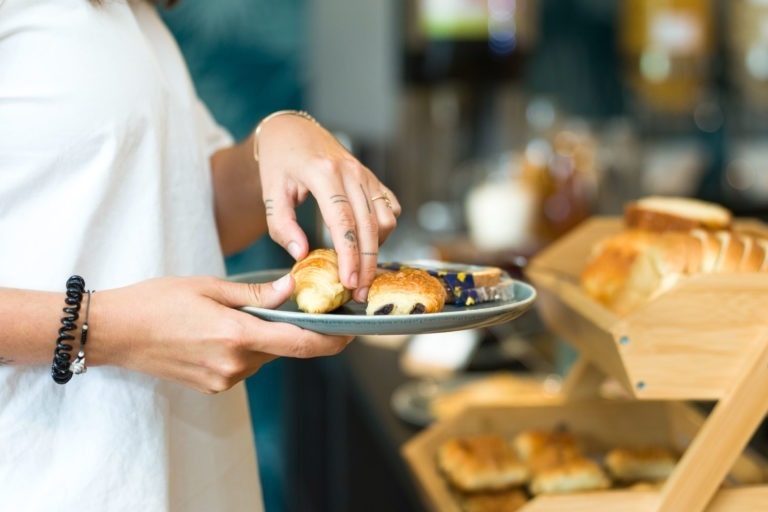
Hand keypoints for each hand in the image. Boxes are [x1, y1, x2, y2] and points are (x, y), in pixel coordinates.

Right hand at [88, 274, 352, 393]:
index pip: (299, 343)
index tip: (351, 333)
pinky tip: (218, 331)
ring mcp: (222, 380)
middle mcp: (234, 365)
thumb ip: (254, 294)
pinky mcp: (211, 386)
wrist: (114, 332)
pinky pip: (243, 366)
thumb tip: (291, 288)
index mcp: (237, 336)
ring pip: (262, 357)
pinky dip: (244, 348)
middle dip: (287, 328)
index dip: (331, 341)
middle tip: (281, 303)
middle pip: (281, 348)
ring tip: (233, 314)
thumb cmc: (157, 301)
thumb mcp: (209, 287)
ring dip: (262, 338)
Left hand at [255, 114, 400, 301]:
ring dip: (377, 248)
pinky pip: (390, 208)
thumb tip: (301, 255)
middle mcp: (351, 172)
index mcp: (323, 173)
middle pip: (369, 226)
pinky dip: (384, 230)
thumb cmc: (279, 162)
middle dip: (367, 264)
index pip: (343, 221)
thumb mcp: (270, 193)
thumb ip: (281, 226)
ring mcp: (365, 173)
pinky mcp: (373, 177)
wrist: (293, 131)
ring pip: (386, 219)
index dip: (349, 255)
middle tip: (359, 293)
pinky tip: (367, 242)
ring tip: (359, 268)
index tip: (349, 282)